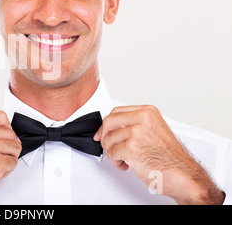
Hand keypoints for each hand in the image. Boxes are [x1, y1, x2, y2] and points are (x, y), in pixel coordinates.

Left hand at [94, 105, 224, 204]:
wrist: (183, 175)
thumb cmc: (170, 158)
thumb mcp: (153, 131)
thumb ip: (134, 125)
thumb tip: (111, 129)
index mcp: (148, 112)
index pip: (116, 112)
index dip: (107, 125)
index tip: (103, 134)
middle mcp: (143, 119)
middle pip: (109, 122)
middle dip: (105, 137)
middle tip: (110, 148)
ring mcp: (137, 132)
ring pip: (109, 139)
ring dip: (112, 153)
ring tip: (124, 160)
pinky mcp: (132, 148)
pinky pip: (112, 153)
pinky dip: (116, 162)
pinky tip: (126, 165)